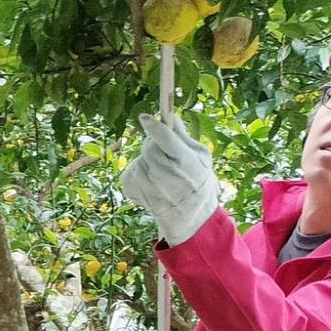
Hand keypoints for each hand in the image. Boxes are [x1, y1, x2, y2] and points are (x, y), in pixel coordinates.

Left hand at [122, 114, 218, 246]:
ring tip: (161, 173)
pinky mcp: (132, 191)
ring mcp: (146, 186)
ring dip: (147, 161)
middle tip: (164, 153)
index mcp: (184, 161)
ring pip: (139, 159)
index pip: (165, 139)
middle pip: (149, 148)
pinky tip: (152, 181)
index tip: (145, 118)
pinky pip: (130, 171)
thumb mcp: (200, 155)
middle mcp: (165, 175)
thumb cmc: (197, 179)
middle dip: (154, 145)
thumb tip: (169, 116)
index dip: (154, 127)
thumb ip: (182, 136)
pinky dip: (138, 172)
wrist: (188, 214)